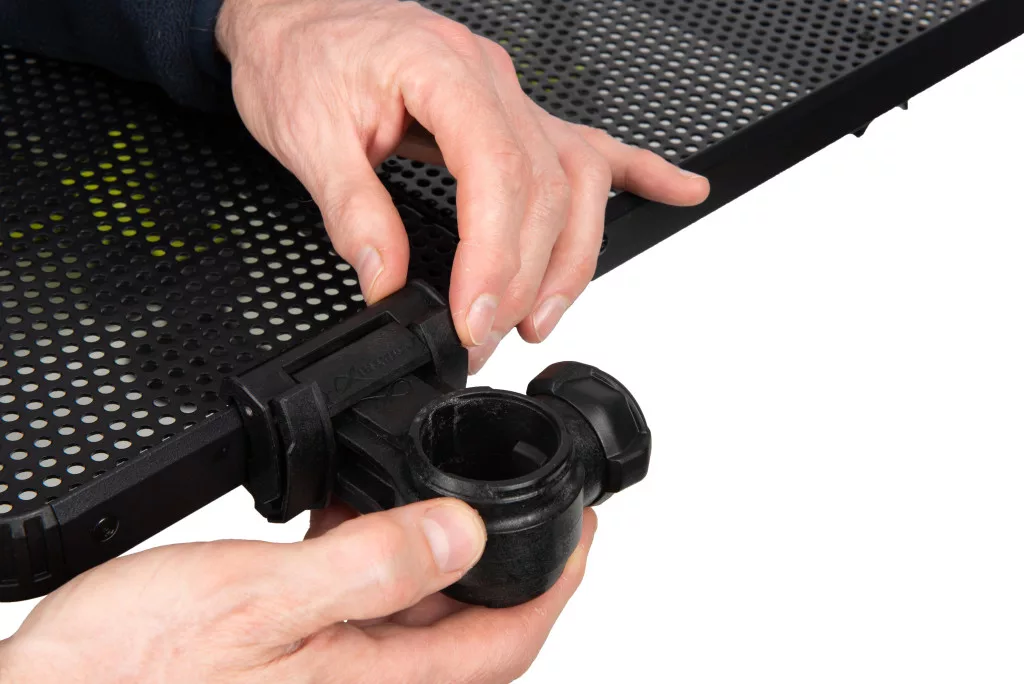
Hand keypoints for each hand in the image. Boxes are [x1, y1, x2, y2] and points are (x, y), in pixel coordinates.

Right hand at [0, 499, 597, 682]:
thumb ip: (374, 567)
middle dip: (504, 558)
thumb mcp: (261, 602)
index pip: (505, 642)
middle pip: (471, 629)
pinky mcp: (294, 658)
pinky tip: (356, 513)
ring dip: (438, 552)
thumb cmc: (130, 682)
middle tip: (522, 492)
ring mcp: (330, 677)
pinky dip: (375, 556)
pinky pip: (363, 607)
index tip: (584, 531)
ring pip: (420, 613)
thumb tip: (465, 530)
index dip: (557, 584)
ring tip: (442, 489)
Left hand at [215, 0, 709, 370]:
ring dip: (572, 255)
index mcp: (442, 70)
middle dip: (525, 275)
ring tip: (543, 316)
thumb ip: (354, 212)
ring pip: (577, 178)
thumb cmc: (302, 57)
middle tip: (489, 336)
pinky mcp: (516, 113)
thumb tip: (388, 282)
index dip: (497, 255)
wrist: (299, 17)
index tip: (475, 317)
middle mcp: (492, 79)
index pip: (497, 171)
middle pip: (546, 186)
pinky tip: (678, 191)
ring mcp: (513, 95)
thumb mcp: (306, 136)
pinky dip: (641, 174)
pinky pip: (591, 142)